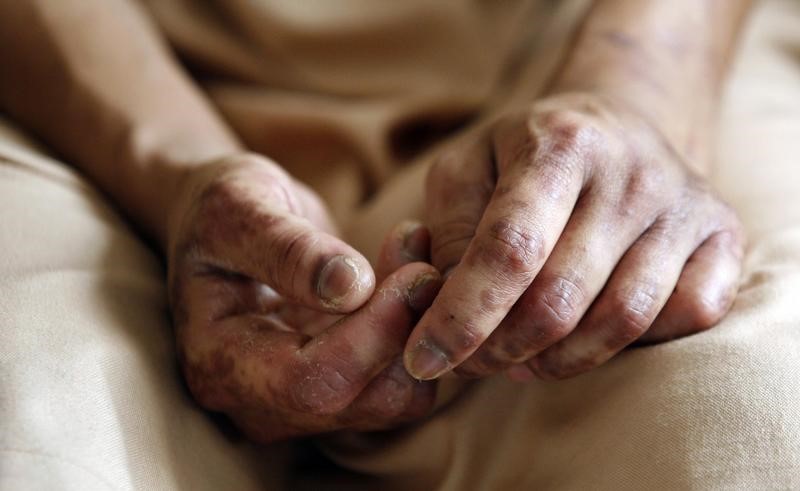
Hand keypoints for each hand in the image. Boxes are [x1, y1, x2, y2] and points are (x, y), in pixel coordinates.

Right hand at [166, 154, 440, 441]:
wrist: (229, 224)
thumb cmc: (224, 210)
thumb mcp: (240, 208)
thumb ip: (290, 249)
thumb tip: (351, 287)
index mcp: (220, 364)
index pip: (310, 383)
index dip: (373, 337)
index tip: (414, 276)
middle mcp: (259, 402)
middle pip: (361, 401)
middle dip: (406, 333)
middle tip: (426, 263)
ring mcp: (302, 401)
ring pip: (394, 398)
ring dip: (420, 329)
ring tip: (414, 254)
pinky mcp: (341, 385)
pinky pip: (400, 375)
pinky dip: (419, 328)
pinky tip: (410, 270)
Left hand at [403, 92, 744, 380]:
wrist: (618, 122)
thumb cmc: (526, 155)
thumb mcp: (466, 170)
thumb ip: (444, 234)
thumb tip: (438, 307)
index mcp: (559, 144)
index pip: (508, 250)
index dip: (461, 318)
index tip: (423, 359)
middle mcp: (631, 170)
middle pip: (560, 298)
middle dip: (500, 349)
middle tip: (471, 361)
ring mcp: (685, 204)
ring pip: (622, 320)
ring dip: (557, 360)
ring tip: (519, 359)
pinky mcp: (723, 234)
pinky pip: (687, 317)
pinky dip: (631, 345)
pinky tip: (587, 336)